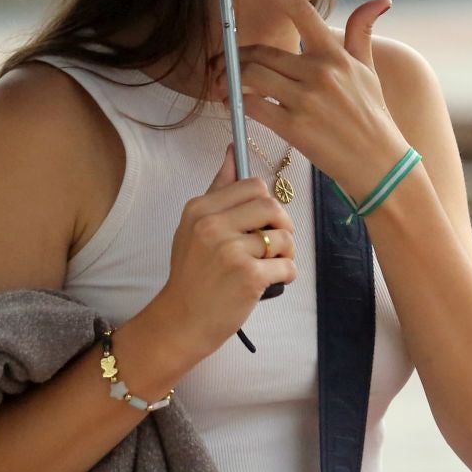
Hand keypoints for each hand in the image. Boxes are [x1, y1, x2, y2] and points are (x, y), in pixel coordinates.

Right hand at [137, 145, 294, 367]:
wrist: (182, 320)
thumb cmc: (192, 274)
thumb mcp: (193, 227)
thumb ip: (217, 189)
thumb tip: (232, 151)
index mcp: (200, 209)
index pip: (253, 185)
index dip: (265, 203)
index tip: (261, 220)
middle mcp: (213, 226)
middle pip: (272, 205)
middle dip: (281, 224)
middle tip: (272, 243)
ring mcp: (231, 251)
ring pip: (284, 237)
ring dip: (285, 253)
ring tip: (269, 265)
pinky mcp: (249, 276)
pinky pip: (288, 266)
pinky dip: (287, 275)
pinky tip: (271, 281)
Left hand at [210, 0, 410, 203]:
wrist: (378, 164)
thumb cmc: (373, 117)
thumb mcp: (369, 72)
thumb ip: (362, 34)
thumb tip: (379, 1)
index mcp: (335, 56)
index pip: (302, 12)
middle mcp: (320, 73)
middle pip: (263, 52)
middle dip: (237, 56)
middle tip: (223, 62)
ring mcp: (306, 100)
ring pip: (252, 76)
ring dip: (230, 79)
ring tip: (223, 84)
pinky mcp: (294, 127)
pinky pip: (253, 105)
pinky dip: (237, 102)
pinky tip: (235, 103)